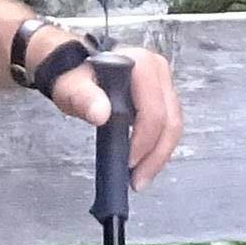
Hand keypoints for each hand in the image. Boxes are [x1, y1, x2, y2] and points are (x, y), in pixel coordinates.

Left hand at [41, 38, 183, 180]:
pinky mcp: (164, 96)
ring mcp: (164, 83)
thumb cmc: (76, 79)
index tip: (128, 162)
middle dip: (156, 155)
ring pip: (173, 126)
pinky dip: (158, 147)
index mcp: (140, 64)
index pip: (152, 109)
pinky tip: (145, 164)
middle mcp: (158, 71)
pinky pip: (168, 126)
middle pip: (170, 120)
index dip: (144, 140)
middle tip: (139, 180)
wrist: (78, 74)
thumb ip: (83, 98)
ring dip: (160, 155)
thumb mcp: (72, 87)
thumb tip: (101, 113)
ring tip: (141, 177)